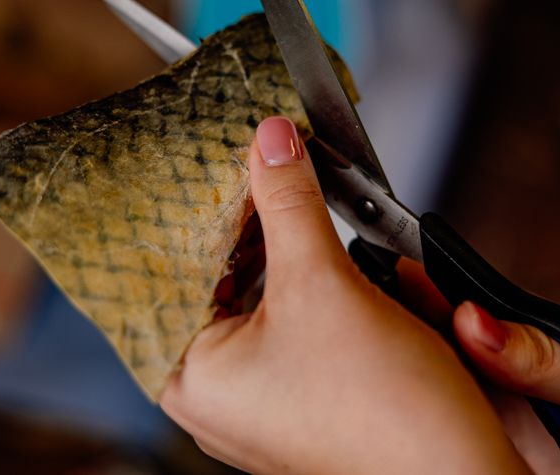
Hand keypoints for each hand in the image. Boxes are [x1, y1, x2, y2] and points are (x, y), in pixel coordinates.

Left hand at [161, 117, 528, 474]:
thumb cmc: (385, 417)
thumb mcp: (324, 286)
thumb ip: (290, 204)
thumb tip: (272, 142)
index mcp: (188, 374)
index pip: (173, 262)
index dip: (200, 203)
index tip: (225, 153)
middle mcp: (216, 388)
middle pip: (220, 273)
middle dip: (257, 223)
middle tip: (274, 165)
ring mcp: (262, 391)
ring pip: (263, 290)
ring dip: (294, 249)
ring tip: (313, 212)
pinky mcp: (305, 388)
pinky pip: (298, 314)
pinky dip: (320, 281)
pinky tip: (345, 263)